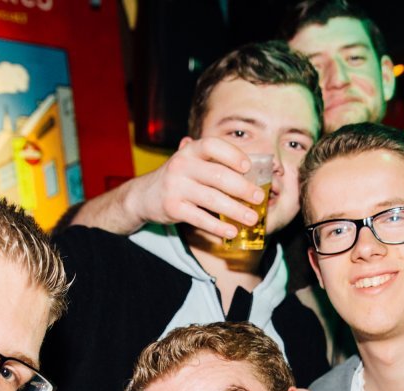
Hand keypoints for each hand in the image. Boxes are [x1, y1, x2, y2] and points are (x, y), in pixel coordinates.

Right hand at [125, 138, 264, 239]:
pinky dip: (218, 227)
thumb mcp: (191, 163)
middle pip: (219, 176)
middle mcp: (182, 166)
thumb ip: (214, 161)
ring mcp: (176, 187)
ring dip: (236, 210)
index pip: (213, 146)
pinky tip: (232, 231)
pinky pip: (200, 219)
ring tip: (252, 218)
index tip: (249, 166)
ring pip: (212, 199)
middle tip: (260, 197)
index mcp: (190, 151)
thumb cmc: (178, 178)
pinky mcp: (172, 208)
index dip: (232, 154)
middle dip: (243, 188)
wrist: (143, 195)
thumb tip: (252, 164)